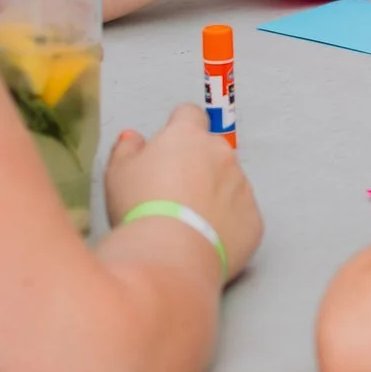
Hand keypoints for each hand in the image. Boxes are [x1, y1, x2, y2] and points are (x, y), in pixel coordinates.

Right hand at [105, 105, 263, 279]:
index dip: (178, 129)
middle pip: (212, 150)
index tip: (169, 148)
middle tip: (173, 194)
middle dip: (197, 166)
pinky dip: (227, 223)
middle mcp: (221, 154)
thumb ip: (127, 148)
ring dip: (214, 194)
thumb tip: (133, 139)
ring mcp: (242, 185)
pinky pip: (241, 215)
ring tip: (187, 222)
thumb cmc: (141, 210)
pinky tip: (204, 239)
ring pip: (229, 182)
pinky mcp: (253, 218)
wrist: (170, 256)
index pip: (189, 115)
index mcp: (188, 136)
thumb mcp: (117, 174)